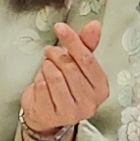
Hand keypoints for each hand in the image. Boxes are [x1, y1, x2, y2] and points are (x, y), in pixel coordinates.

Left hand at [18, 19, 109, 140]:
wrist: (48, 114)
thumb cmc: (65, 86)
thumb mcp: (78, 65)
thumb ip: (86, 45)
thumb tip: (94, 25)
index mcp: (101, 89)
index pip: (88, 60)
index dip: (73, 42)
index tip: (61, 28)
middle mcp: (89, 103)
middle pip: (70, 68)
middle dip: (57, 54)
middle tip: (50, 51)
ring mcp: (71, 112)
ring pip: (55, 77)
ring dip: (47, 66)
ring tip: (47, 66)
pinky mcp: (51, 115)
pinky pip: (41, 87)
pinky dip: (38, 79)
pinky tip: (42, 81)